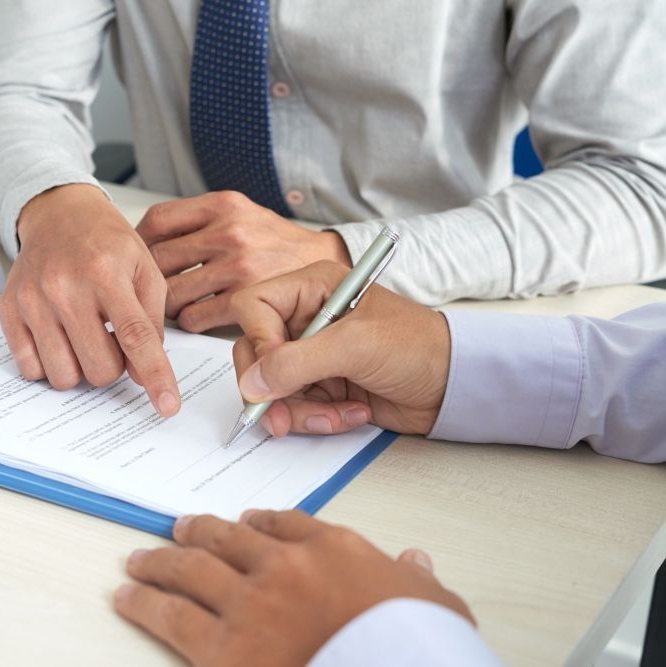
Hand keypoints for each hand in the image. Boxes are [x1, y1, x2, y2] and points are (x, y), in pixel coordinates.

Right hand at [0, 184, 179, 416]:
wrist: (58, 214)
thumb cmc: (107, 244)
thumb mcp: (145, 269)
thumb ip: (152, 322)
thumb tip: (143, 375)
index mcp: (106, 272)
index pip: (136, 336)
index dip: (155, 376)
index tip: (167, 405)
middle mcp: (65, 287)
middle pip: (100, 368)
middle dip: (114, 365)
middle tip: (111, 338)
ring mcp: (32, 300)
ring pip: (64, 376)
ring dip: (81, 367)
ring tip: (85, 337)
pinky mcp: (9, 311)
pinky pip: (31, 369)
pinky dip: (50, 364)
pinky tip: (60, 337)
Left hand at [114, 510, 472, 666]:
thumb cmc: (417, 647)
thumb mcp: (433, 607)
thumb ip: (413, 579)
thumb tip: (415, 561)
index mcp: (334, 550)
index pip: (286, 523)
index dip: (258, 522)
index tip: (245, 523)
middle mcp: (284, 567)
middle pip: (228, 538)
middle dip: (199, 532)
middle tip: (180, 529)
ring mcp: (250, 604)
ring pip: (191, 569)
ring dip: (160, 561)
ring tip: (140, 559)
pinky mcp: (223, 648)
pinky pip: (171, 615)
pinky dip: (143, 602)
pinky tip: (127, 596)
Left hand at [135, 191, 349, 332]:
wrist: (323, 262)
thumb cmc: (276, 242)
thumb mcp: (241, 213)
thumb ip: (200, 221)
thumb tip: (146, 241)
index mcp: (224, 205)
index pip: (159, 219)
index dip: (138, 241)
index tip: (134, 256)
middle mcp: (230, 231)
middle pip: (158, 258)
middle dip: (145, 278)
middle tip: (143, 289)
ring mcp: (238, 265)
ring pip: (172, 292)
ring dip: (164, 305)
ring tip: (169, 307)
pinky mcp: (247, 297)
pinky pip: (195, 316)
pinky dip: (188, 321)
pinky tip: (194, 318)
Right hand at [230, 261, 449, 435]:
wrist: (455, 385)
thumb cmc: (418, 347)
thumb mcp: (356, 347)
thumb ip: (298, 362)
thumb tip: (253, 383)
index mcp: (311, 288)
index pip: (253, 308)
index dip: (258, 342)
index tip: (273, 372)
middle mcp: (305, 319)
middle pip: (255, 353)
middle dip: (270, 390)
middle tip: (281, 419)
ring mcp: (311, 354)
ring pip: (271, 388)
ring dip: (299, 410)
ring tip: (337, 415)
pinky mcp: (321, 385)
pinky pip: (295, 407)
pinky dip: (318, 418)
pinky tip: (351, 414)